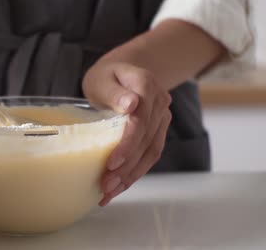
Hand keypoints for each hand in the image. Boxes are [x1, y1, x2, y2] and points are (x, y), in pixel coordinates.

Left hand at [82, 60, 171, 205]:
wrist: (125, 72)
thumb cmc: (107, 76)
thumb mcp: (103, 78)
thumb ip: (114, 91)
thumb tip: (131, 104)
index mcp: (146, 86)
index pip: (140, 120)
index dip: (128, 144)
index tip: (111, 162)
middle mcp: (160, 103)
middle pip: (146, 140)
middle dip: (126, 167)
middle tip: (106, 185)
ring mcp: (162, 118)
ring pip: (151, 151)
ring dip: (131, 175)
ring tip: (110, 192)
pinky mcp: (158, 130)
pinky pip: (150, 154)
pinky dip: (135, 172)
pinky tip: (120, 186)